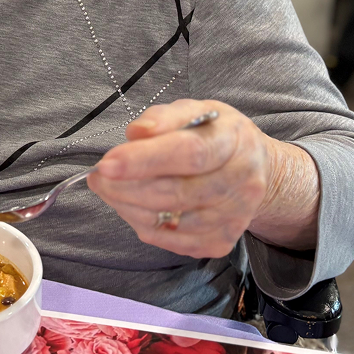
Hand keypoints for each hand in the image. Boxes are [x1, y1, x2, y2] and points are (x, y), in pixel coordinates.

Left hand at [88, 98, 313, 258]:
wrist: (256, 169)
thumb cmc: (214, 134)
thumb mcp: (194, 110)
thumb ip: (164, 117)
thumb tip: (135, 134)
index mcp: (234, 141)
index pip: (189, 153)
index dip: (145, 160)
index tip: (106, 163)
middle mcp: (242, 183)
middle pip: (176, 194)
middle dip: (126, 187)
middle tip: (98, 176)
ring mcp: (234, 218)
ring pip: (169, 222)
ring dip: (128, 206)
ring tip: (110, 188)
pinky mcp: (222, 242)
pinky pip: (171, 241)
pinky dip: (143, 224)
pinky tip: (132, 205)